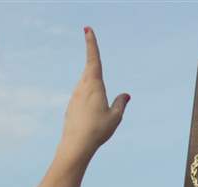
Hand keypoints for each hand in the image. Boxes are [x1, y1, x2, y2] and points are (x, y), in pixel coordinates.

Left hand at [58, 27, 128, 164]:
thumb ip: (121, 103)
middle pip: (90, 70)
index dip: (91, 43)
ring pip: (86, 86)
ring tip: (96, 100)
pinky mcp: (71, 107)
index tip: (87, 29)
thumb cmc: (97, 130)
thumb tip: (126, 94)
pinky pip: (83, 99)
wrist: (76, 145)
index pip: (93, 59)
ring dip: (93, 88)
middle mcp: (82, 87)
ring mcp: (75, 97)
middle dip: (93, 60)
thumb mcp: (115, 116)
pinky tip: (90, 117)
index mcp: (94, 84)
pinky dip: (89, 101)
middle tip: (90, 41)